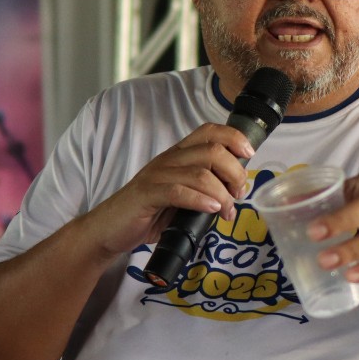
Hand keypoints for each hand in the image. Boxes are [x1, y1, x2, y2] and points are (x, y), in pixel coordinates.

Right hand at [86, 123, 254, 258]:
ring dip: (222, 194)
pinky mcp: (146, 194)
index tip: (249, 154)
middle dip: (235, 173)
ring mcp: (156, 175)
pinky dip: (200, 200)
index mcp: (178, 155)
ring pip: (200, 172)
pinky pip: (178, 191)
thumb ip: (203, 189)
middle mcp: (169, 159)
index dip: (234, 137)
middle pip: (212, 151)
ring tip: (226, 211)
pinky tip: (211, 210)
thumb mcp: (181, 196)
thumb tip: (236, 191)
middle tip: (238, 195)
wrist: (109, 228)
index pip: (209, 131)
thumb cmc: (147, 213)